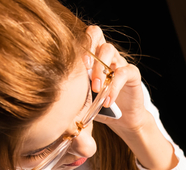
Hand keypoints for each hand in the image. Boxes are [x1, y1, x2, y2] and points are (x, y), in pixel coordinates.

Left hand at [84, 25, 177, 169]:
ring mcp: (119, 62)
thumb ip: (73, 91)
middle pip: (96, 34)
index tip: (71, 64)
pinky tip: (107, 100)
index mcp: (91, 55)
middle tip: (84, 68)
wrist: (124, 120)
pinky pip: (123, 73)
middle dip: (87, 49)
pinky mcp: (132, 75)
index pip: (82, 36)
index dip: (77, 44)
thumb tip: (52, 92)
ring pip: (109, 50)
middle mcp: (105, 54)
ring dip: (99, 69)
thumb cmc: (100, 107)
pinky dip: (114, 87)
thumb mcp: (83, 98)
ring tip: (96, 89)